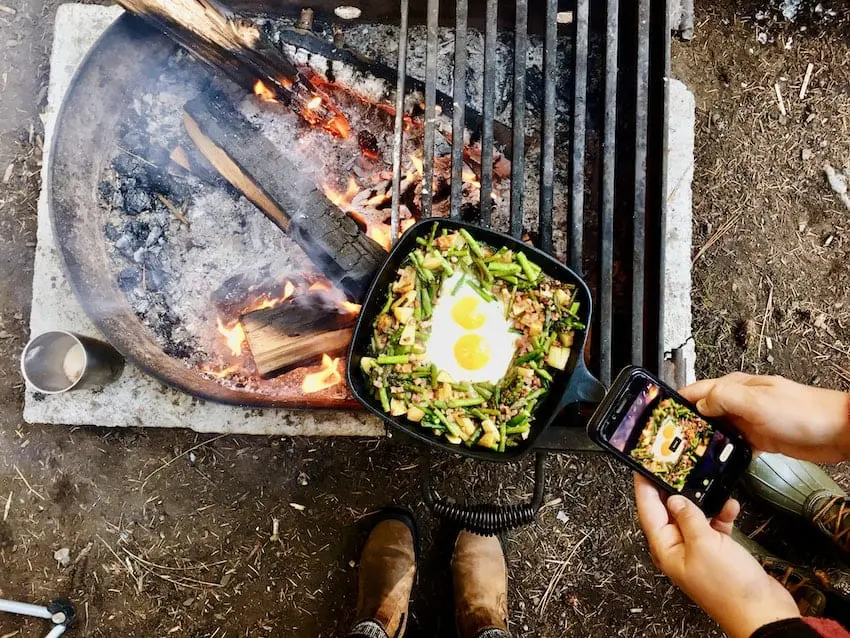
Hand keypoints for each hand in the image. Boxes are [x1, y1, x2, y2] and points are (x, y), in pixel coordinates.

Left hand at [634, 474, 798, 637]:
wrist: (762, 613)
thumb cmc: (729, 587)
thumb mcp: (704, 544)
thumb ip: (688, 518)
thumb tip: (674, 500)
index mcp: (665, 548)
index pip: (648, 511)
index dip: (644, 487)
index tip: (642, 466)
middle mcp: (677, 548)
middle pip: (669, 511)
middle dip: (673, 489)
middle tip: (677, 466)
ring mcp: (697, 549)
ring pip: (693, 516)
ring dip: (703, 501)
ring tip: (707, 482)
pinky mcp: (718, 551)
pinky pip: (713, 526)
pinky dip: (721, 515)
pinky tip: (730, 505)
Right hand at [679, 373, 849, 462]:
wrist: (838, 432)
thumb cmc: (805, 412)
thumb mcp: (757, 402)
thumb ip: (724, 399)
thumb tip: (698, 404)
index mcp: (736, 387)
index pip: (696, 391)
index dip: (677, 402)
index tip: (662, 415)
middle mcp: (740, 402)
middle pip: (704, 411)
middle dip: (688, 424)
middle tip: (671, 441)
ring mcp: (749, 421)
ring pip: (718, 430)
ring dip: (706, 441)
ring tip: (690, 454)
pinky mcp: (760, 439)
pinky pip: (735, 446)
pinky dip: (726, 454)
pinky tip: (720, 463)